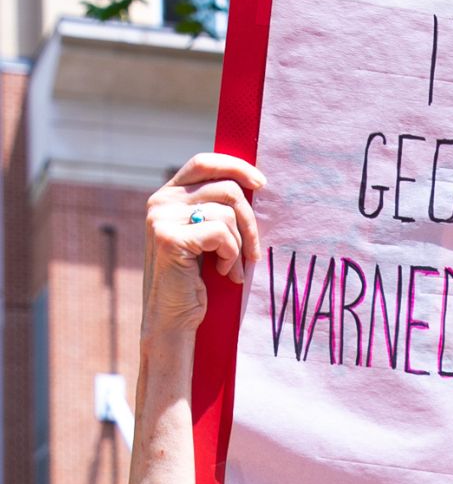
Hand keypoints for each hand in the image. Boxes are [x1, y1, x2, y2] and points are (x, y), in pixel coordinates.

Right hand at [142, 152, 265, 344]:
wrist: (173, 320)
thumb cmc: (196, 282)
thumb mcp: (206, 239)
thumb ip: (216, 210)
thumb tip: (254, 185)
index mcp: (168, 196)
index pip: (204, 163)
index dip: (235, 167)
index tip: (261, 184)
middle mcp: (160, 201)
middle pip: (225, 189)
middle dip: (250, 221)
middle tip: (254, 252)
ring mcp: (162, 219)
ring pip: (227, 213)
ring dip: (240, 245)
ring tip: (232, 269)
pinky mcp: (170, 238)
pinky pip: (221, 234)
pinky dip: (231, 256)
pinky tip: (223, 273)